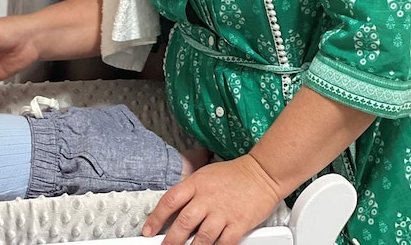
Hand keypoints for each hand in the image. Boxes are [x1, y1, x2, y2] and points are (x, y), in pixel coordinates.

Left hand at [143, 155, 283, 244]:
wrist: (263, 173)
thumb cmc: (232, 174)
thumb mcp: (204, 174)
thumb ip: (189, 191)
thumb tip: (173, 209)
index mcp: (196, 183)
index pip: (169, 201)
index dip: (156, 218)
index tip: (148, 231)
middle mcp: (207, 198)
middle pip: (183, 222)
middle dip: (170, 240)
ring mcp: (223, 212)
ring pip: (202, 237)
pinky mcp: (239, 223)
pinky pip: (224, 242)